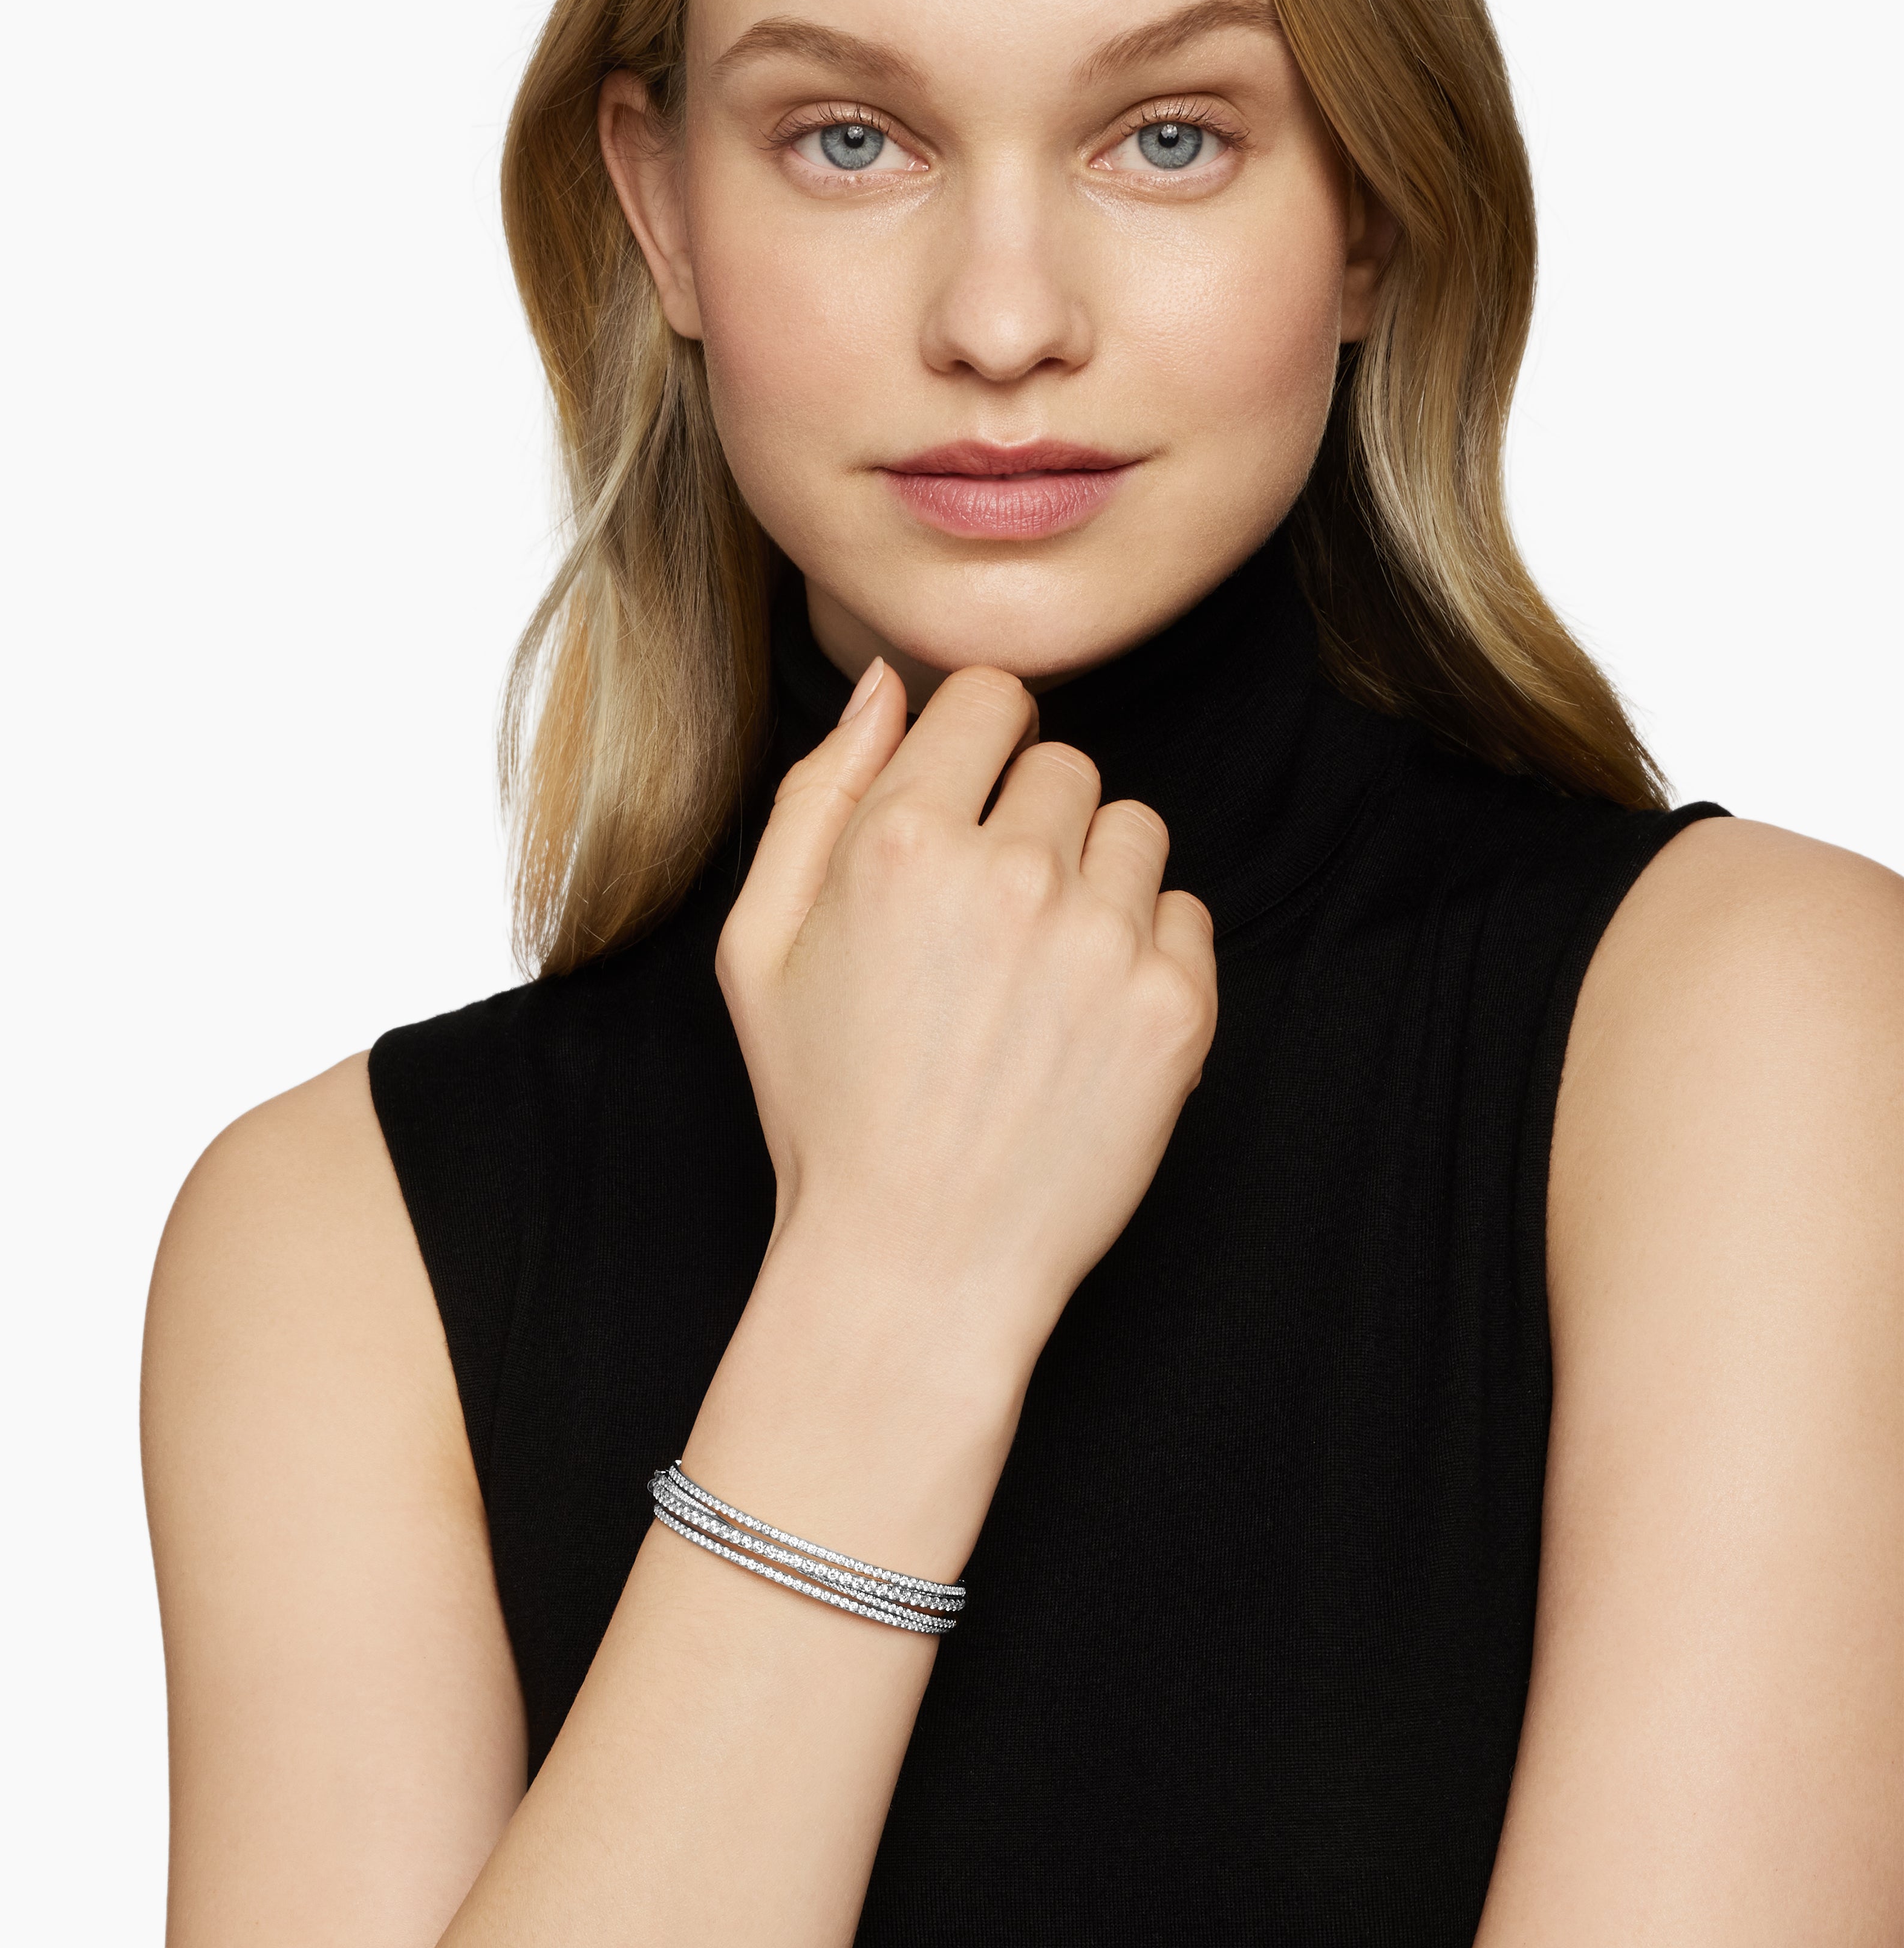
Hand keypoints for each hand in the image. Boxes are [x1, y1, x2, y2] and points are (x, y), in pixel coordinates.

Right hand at [716, 655, 1217, 1378]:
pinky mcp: (1175, 1009)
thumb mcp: (760, 946)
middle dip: (1029, 819)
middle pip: (1064, 763)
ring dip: (1094, 879)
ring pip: (1134, 830)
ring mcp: (1103, 942)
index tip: (966, 802)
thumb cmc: (829, 1108)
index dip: (974, 744)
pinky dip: (1145, 954)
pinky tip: (1083, 1021)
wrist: (917, 1264)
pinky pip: (1186, 914)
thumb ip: (816, 794)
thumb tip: (884, 683)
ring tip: (1037, 974)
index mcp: (901, 842)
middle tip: (988, 923)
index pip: (987, 698)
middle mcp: (1011, 874)